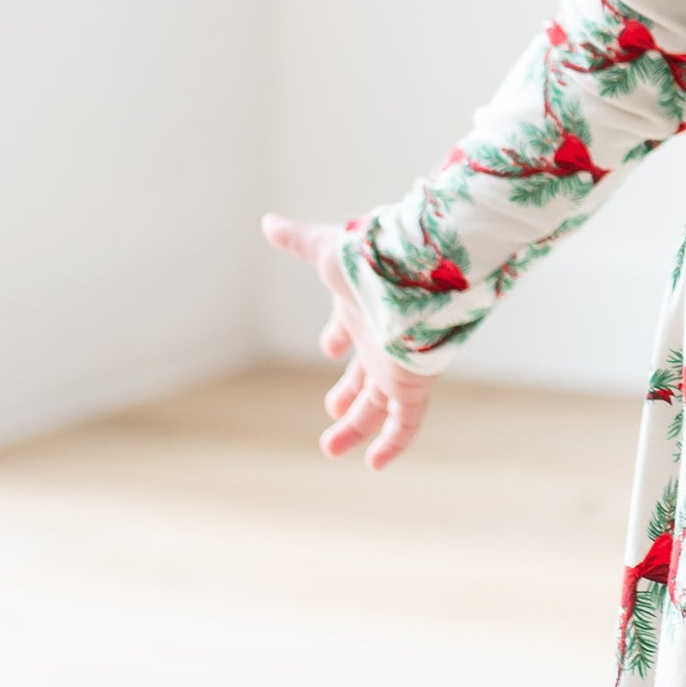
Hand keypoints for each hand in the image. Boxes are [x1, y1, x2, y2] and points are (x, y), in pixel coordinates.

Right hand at [261, 214, 439, 469]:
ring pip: (378, 405)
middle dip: (346, 394)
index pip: (348, 330)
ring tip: (330, 448)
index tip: (327, 346)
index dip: (336, 338)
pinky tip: (376, 464)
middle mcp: (380, 341)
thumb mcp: (327, 251)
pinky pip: (406, 422)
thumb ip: (299, 241)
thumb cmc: (372, 259)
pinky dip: (393, 443)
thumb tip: (268, 222)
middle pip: (363, 375)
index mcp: (361, 311)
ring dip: (356, 427)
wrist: (417, 272)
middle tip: (331, 410)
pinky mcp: (414, 383)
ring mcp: (397, 365)